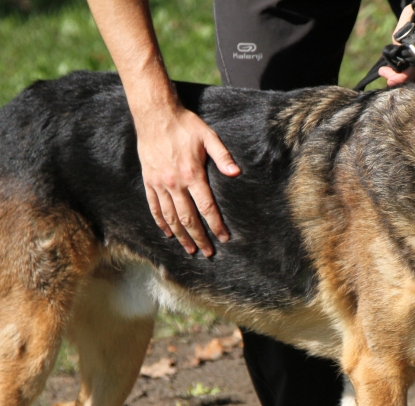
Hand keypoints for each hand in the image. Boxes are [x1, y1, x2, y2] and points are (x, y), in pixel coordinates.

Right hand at [134, 103, 239, 257]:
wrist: (155, 115)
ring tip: (190, 250)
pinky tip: (168, 234)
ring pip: (171, 217)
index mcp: (192, 174)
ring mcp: (160, 183)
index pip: (207, 207)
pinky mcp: (149, 181)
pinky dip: (161, 222)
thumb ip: (223, 157)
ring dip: (181, 235)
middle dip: (199, 238)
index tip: (224, 238)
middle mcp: (175, 183)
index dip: (216, 225)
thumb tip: (236, 173)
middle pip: (188, 218)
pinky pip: (154, 207)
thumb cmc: (185, 125)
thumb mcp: (209, 137)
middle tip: (208, 253)